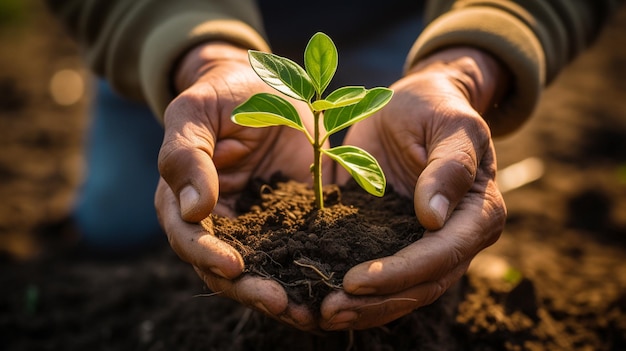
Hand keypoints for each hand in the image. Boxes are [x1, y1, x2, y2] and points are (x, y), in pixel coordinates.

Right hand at [155, 42, 329, 330]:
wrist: (264, 85)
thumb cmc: (222, 93)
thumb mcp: (196, 112)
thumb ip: (186, 155)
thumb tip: (191, 210)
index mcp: (183, 199)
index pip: (188, 238)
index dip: (207, 256)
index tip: (235, 267)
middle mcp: (218, 222)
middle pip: (225, 271)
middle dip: (251, 290)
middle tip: (282, 303)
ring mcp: (257, 226)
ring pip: (264, 272)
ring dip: (284, 294)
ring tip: (310, 312)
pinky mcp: (291, 222)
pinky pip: (298, 254)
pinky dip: (311, 274)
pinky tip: (332, 289)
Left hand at [320, 47, 508, 329]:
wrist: (417, 103)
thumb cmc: (437, 107)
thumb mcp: (451, 125)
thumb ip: (449, 167)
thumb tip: (434, 218)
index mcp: (477, 213)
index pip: (442, 254)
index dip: (400, 273)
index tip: (355, 281)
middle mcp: (456, 238)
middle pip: (422, 285)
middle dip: (376, 303)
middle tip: (329, 311)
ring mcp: (425, 245)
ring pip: (401, 292)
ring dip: (364, 308)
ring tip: (321, 315)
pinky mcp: (396, 241)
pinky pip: (380, 276)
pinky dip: (355, 293)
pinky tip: (321, 300)